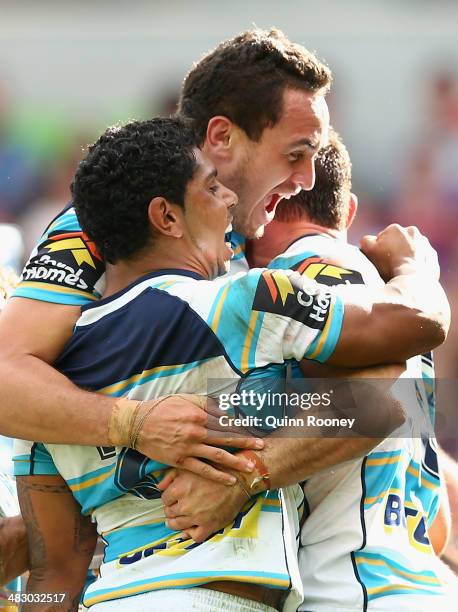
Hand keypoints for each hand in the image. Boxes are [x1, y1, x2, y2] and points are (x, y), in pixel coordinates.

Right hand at [135, 394, 263, 484]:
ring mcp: (189, 447)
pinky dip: (217, 476)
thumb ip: (205, 404)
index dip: (241, 427)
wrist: (138, 424)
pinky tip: (229, 480)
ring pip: (218, 455)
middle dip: (246, 443)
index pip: (226, 421)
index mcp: (199, 413)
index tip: (255, 430)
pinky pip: (202, 469)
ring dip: (236, 461)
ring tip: (251, 467)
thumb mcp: (184, 398)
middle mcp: (197, 430)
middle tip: (262, 447)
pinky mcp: (180, 460)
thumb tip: (224, 410)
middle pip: (227, 437)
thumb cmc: (161, 408)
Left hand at [159, 469, 247, 542]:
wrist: (237, 478)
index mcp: (179, 489)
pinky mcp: (209, 525)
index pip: (164, 499)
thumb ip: (170, 476)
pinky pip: (194, 536)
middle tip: (178, 507)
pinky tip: (192, 527)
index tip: (173, 498)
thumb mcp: (190, 466)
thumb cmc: (214, 470)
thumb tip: (158, 487)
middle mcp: (186, 504)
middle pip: (169, 513)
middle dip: (172, 510)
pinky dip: (191, 533)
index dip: (169, 498)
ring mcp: (197, 517)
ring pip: (177, 526)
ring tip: (181, 518)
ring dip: (176, 523)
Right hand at [360, 224, 438, 281]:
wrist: (411, 278)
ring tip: (400, 270)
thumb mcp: (368, 250)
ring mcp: (425, 244)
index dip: (378, 249)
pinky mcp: (432, 256)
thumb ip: (366, 241)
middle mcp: (412, 232)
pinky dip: (417, 264)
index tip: (378, 260)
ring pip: (412, 249)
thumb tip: (368, 240)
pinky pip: (422, 259)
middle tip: (389, 265)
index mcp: (395, 229)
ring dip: (407, 256)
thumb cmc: (388, 264)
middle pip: (398, 241)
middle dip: (394, 250)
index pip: (382, 237)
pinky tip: (410, 273)